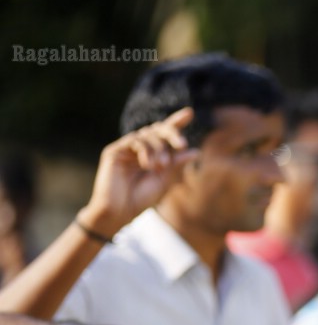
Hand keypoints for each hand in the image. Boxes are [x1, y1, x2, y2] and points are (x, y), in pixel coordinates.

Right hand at [78, 108, 198, 237]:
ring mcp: (126, 148)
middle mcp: (139, 148)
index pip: (165, 134)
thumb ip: (176, 164)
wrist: (120, 212)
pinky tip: (148, 165)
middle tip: (182, 144)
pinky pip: (134, 140)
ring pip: (148, 134)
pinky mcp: (114, 150)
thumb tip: (195, 151)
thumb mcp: (164, 180)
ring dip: (159, 149)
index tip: (189, 112)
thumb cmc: (141, 199)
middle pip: (158, 130)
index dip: (176, 122)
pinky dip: (145, 150)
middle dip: (172, 133)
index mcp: (152, 154)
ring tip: (161, 166)